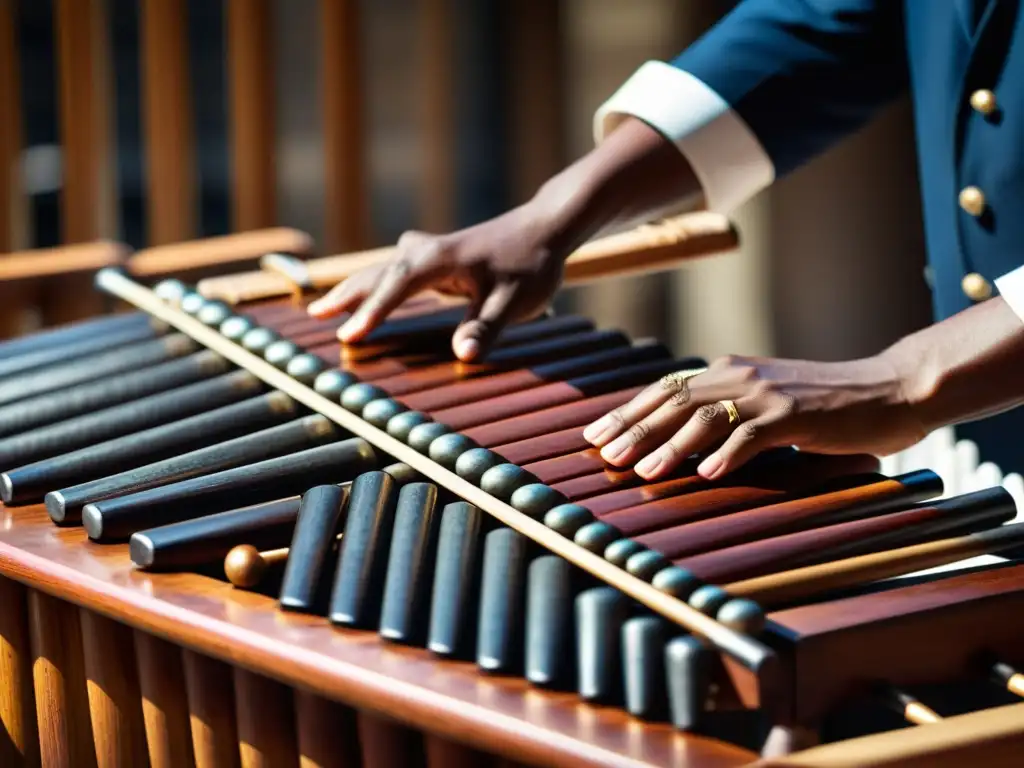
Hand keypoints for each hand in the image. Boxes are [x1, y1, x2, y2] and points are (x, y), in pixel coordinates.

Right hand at [308, 202, 573, 361]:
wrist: (545, 227)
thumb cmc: (531, 264)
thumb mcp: (514, 300)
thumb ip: (487, 326)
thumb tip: (463, 354)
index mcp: (439, 259)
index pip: (397, 287)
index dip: (373, 312)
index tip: (350, 335)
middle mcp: (426, 251)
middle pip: (377, 274)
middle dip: (347, 297)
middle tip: (316, 317)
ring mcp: (428, 252)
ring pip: (381, 271)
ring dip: (353, 289)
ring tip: (321, 310)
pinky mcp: (434, 258)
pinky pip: (393, 273)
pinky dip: (372, 286)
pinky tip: (362, 296)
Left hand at [582, 354, 926, 481]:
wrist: (887, 390)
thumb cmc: (824, 405)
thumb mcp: (764, 404)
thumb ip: (726, 415)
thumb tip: (681, 444)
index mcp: (729, 373)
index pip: (666, 391)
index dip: (628, 413)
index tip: (596, 435)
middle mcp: (741, 377)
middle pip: (675, 402)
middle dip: (634, 429)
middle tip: (603, 454)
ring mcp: (768, 394)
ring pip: (706, 417)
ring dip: (671, 445)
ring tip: (643, 470)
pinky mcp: (798, 415)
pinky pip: (755, 434)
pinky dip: (730, 453)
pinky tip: (709, 474)